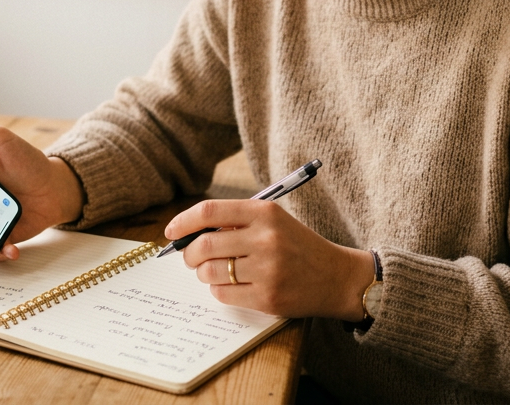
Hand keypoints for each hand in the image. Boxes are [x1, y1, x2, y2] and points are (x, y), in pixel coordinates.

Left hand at [165, 199, 376, 319]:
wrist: (337, 277)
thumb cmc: (298, 246)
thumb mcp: (273, 221)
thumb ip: (236, 222)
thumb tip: (189, 232)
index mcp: (264, 213)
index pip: (210, 211)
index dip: (183, 221)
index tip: (172, 232)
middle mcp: (265, 238)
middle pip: (204, 245)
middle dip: (189, 254)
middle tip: (190, 258)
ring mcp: (267, 270)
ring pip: (210, 272)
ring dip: (203, 274)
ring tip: (212, 272)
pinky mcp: (267, 297)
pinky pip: (223, 294)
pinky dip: (218, 290)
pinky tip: (229, 285)